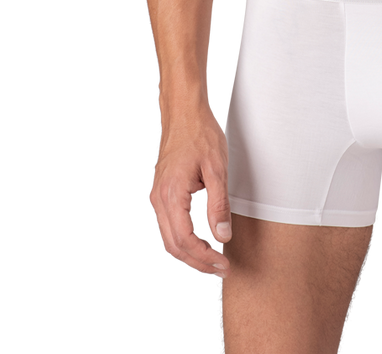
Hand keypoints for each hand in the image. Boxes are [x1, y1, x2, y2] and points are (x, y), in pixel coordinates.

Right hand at [147, 102, 232, 276]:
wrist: (185, 112)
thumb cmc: (201, 134)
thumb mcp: (217, 169)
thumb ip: (219, 205)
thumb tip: (223, 236)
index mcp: (171, 195)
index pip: (185, 241)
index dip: (204, 257)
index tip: (223, 264)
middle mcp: (159, 199)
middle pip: (174, 246)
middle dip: (197, 262)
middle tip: (220, 268)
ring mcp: (157, 196)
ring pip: (168, 238)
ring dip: (189, 253)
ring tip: (212, 260)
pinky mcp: (161, 192)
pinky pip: (167, 226)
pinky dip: (182, 240)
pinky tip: (199, 242)